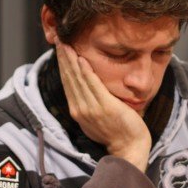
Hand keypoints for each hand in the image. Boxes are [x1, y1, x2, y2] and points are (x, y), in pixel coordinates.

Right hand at [55, 38, 151, 171]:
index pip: (67, 83)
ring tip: (65, 44)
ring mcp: (92, 108)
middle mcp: (81, 109)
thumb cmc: (117, 132)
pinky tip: (81, 58)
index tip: (59, 48)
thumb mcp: (96, 118)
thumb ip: (90, 103)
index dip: (62, 65)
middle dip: (62, 58)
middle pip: (69, 78)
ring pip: (78, 79)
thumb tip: (87, 88)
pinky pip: (93, 85)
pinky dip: (86, 71)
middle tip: (58, 39)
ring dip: (70, 60)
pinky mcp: (106, 107)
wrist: (129, 148)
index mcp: (78, 111)